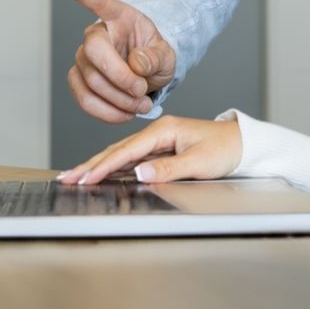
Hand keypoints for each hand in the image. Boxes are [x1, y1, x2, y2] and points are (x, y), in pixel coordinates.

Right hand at [56, 116, 241, 184]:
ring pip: (122, 154)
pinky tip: (102, 174)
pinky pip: (132, 159)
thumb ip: (169, 168)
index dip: (103, 165)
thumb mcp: (200, 161)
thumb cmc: (225, 149)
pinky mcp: (162, 150)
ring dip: (98, 165)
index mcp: (164, 130)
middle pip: (118, 150)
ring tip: (75, 176)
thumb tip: (140, 174)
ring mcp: (159, 141)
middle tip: (66, 177)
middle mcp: (158, 133)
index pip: (127, 150)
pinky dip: (114, 167)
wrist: (243, 143)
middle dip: (91, 165)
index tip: (84, 178)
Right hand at [59, 0, 176, 123]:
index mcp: (119, 17)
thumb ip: (155, 57)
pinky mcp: (79, 81)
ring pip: (91, 83)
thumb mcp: (166, 54)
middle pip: (95, 54)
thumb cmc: (154, 57)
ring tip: (140, 105)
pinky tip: (124, 112)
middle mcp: (96, 35)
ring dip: (118, 101)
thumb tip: (137, 63)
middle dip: (121, 79)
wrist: (149, 76)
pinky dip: (107, 112)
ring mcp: (84, 59)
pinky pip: (85, 100)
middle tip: (142, 90)